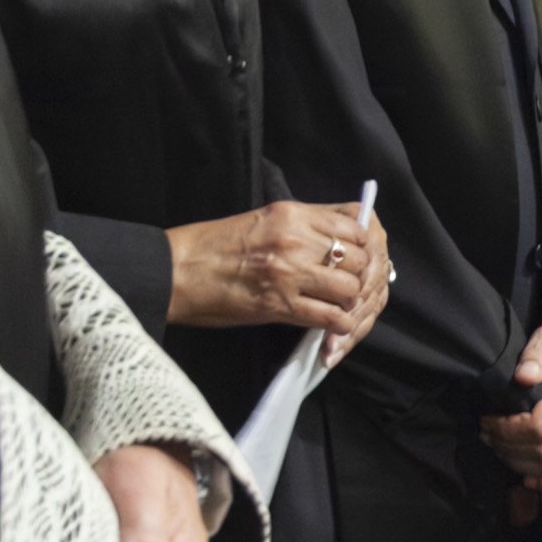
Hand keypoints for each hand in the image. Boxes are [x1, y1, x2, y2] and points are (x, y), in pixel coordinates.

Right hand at [165, 202, 385, 336]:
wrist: (174, 271)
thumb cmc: (213, 246)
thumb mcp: (263, 220)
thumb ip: (303, 226)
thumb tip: (339, 239)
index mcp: (292, 214)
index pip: (356, 222)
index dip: (366, 242)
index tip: (361, 254)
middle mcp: (296, 239)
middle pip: (359, 257)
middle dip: (362, 274)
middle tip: (353, 285)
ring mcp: (290, 273)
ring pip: (350, 288)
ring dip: (350, 301)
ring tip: (341, 306)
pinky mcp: (280, 305)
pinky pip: (330, 317)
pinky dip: (338, 325)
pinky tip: (333, 327)